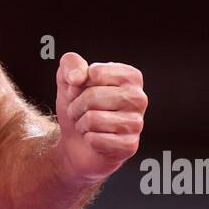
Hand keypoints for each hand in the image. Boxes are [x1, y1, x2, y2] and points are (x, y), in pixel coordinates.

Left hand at [55, 52, 146, 184]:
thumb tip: (77, 77)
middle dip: (76, 106)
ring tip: (87, 125)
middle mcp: (139, 98)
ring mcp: (137, 123)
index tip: (80, 90)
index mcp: (130, 77)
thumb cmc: (79, 105)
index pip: (95, 72)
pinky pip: (96, 139)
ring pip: (93, 119)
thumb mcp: (69, 78)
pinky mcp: (129, 145)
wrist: (77, 141)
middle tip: (80, 111)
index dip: (78, 83)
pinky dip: (88, 139)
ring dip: (81, 123)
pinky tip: (95, 139)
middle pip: (93, 97)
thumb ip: (71, 63)